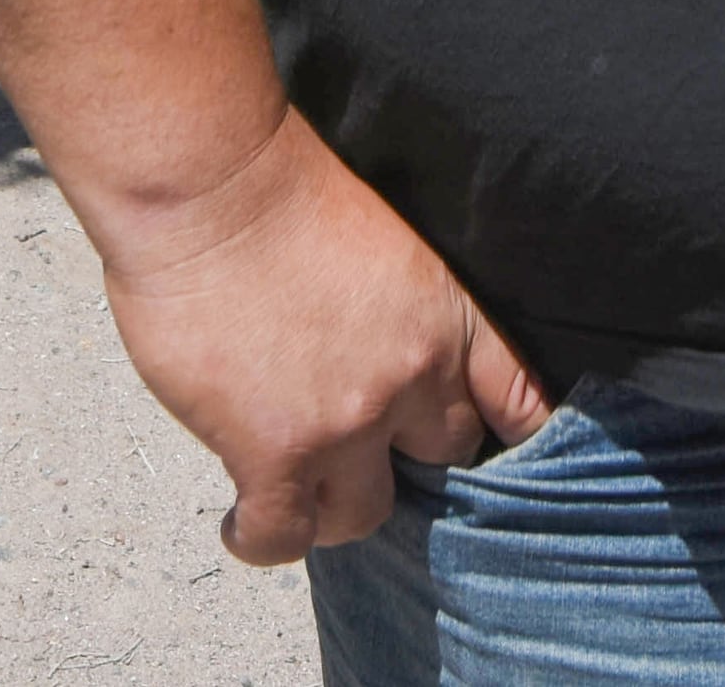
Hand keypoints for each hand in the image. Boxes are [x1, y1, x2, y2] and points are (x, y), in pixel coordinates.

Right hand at [87, 107, 549, 564]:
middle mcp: (409, 378)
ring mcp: (343, 424)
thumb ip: (395, 310)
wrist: (210, 184)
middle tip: (356, 447)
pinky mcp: (272, 453)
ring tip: (297, 486)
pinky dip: (261, 539)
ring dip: (330, 503)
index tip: (490, 448)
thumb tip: (372, 361)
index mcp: (445, 318)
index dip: (506, 435)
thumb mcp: (383, 238)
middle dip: (402, 455)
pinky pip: (282, 535)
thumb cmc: (275, 188)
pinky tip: (243, 525)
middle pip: (438, 460)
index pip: (514, 401)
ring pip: (361, 513)